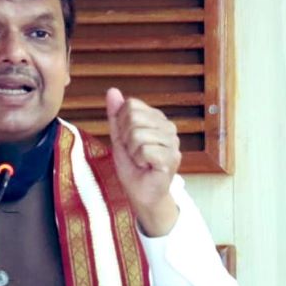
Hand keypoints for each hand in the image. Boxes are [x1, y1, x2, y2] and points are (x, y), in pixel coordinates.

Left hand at [105, 87, 180, 236]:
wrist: (141, 194)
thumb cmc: (132, 167)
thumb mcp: (119, 138)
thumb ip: (116, 115)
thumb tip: (112, 91)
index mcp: (157, 119)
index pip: (131, 105)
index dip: (121, 125)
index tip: (128, 142)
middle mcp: (169, 127)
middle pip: (134, 118)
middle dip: (126, 138)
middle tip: (134, 153)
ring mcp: (173, 142)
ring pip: (138, 134)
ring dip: (132, 152)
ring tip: (140, 161)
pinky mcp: (171, 158)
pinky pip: (144, 149)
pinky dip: (138, 161)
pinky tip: (146, 167)